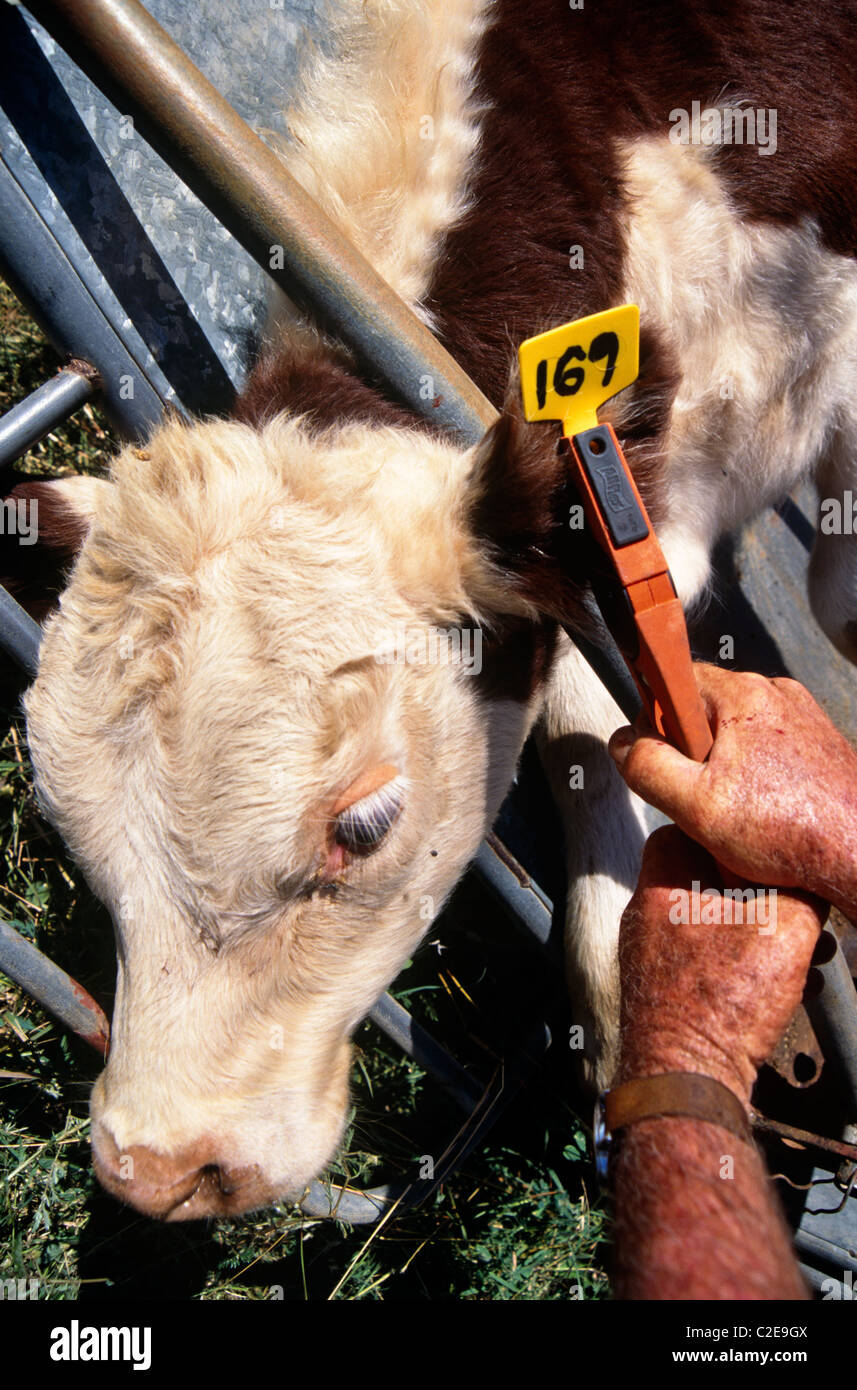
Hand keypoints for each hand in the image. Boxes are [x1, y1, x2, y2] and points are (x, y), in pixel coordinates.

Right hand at [608, 664, 856, 912]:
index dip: (657, 719)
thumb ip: (648, 768)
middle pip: (705, 709)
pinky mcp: (818, 744)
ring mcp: (802, 718)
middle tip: (701, 797)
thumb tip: (622, 743)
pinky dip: (757, 778)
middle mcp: (777, 695)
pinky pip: (767, 750)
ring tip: (739, 812)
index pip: (676, 680)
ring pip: (736, 733)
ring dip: (725, 768)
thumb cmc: (793, 831)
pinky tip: (764, 813)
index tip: (665, 759)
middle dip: (692, 751)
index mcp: (745, 694)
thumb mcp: (696, 806)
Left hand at [616, 827, 826, 1102]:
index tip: (764, 850)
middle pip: (707, 883)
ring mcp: (654, 962)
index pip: (684, 831)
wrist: (688, 1085)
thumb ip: (802, 894)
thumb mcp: (784, 932)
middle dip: (759, 893)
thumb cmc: (723, 1005)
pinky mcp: (668, 999)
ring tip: (808, 953)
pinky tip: (792, 989)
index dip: (729, 835)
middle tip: (796, 905)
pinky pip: (712, 969)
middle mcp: (648, 921)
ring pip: (716, 930)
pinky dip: (750, 971)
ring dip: (763, 937)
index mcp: (660, 889)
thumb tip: (813, 878)